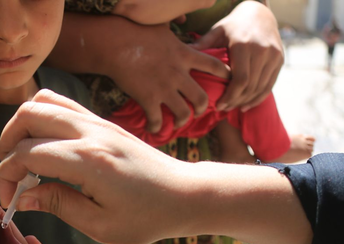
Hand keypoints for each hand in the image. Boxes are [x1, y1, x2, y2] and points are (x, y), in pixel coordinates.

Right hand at [0, 90, 193, 243]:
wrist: (185, 194)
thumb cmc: (147, 216)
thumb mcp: (100, 224)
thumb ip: (57, 205)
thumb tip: (22, 197)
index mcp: (88, 161)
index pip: (26, 153)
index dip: (7, 176)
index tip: (10, 200)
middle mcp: (91, 132)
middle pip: (28, 114)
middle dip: (7, 143)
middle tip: (11, 175)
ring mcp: (98, 121)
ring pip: (42, 101)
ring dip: (23, 127)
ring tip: (24, 159)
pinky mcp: (102, 121)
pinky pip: (62, 104)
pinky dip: (42, 121)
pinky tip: (46, 149)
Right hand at [103, 19, 229, 131]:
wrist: (116, 44)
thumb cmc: (136, 31)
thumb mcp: (163, 24)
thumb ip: (176, 24)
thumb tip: (182, 15)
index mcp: (185, 55)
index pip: (214, 66)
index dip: (225, 75)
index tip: (226, 82)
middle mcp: (178, 74)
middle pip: (202, 98)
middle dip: (202, 108)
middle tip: (198, 111)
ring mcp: (164, 88)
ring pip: (183, 113)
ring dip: (183, 121)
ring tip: (178, 122)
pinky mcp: (148, 99)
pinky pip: (157, 120)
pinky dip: (156, 127)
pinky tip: (153, 128)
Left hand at [192, 1, 282, 111]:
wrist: (260, 13)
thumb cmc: (233, 25)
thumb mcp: (217, 32)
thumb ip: (202, 45)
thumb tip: (180, 56)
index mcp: (244, 45)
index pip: (240, 80)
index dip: (230, 96)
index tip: (218, 106)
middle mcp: (262, 50)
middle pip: (250, 87)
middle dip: (236, 101)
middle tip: (223, 109)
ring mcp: (273, 55)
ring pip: (260, 88)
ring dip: (246, 102)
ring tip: (232, 108)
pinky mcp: (280, 59)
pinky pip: (270, 85)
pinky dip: (258, 98)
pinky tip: (246, 105)